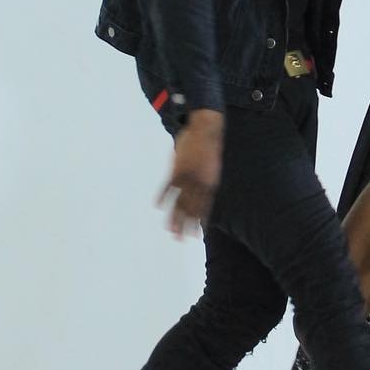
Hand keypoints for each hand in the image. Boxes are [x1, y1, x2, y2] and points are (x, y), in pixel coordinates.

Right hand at [156, 109, 224, 238]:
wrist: (205, 129)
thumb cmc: (209, 148)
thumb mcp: (212, 168)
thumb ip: (206, 183)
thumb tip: (203, 195)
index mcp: (210, 184)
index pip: (205, 208)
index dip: (200, 223)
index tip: (196, 236)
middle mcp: (200, 184)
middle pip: (191, 209)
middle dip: (185, 226)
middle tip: (179, 240)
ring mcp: (188, 177)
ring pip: (179, 201)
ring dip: (173, 217)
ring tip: (169, 229)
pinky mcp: (177, 169)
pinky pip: (168, 186)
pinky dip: (162, 196)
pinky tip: (157, 206)